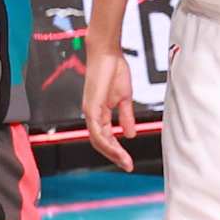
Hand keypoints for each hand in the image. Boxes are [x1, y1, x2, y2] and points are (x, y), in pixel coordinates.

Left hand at [83, 45, 138, 171]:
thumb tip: (130, 134)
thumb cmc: (114, 71)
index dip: (117, 151)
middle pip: (100, 143)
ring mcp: (90, 111)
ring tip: (125, 161)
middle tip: (128, 166)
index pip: (106, 138)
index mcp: (99, 113)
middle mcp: (92, 115)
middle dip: (115, 156)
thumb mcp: (124, 98)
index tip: (128, 161)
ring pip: (97, 140)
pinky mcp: (91, 106)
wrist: (108, 53)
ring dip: (112, 153)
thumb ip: (126, 117)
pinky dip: (105, 141)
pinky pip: (96, 130)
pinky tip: (116, 148)